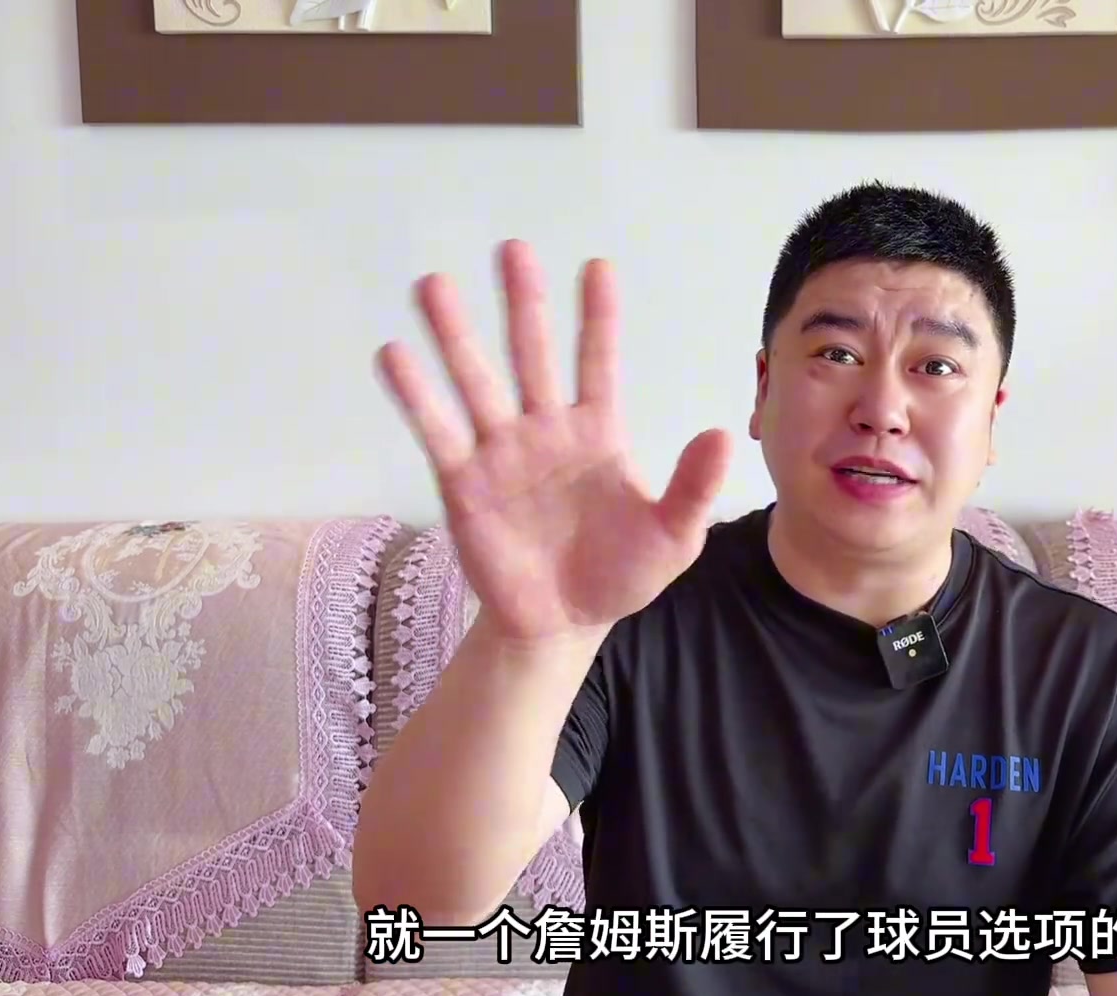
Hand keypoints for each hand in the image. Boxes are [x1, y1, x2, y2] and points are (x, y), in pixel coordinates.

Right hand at [377, 241, 732, 644]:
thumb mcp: (673, 536)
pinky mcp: (464, 484)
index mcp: (598, 433)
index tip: (597, 266)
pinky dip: (417, 396)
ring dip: (455, 335)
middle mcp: (546, 430)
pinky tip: (395, 355)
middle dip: (523, 303)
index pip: (598, 362)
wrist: (564, 625)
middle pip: (533, 354)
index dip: (598, 317)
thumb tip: (721, 433)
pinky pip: (438, 433)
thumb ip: (693, 486)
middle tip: (512, 249)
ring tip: (432, 285)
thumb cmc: (621, 576)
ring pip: (477, 381)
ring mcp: (502, 454)